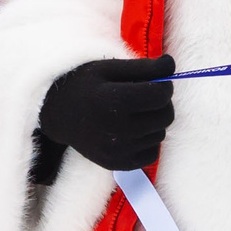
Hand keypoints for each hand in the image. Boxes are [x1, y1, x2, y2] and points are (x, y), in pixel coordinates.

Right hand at [38, 56, 175, 171]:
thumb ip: (144, 67)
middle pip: (165, 116)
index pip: (161, 94)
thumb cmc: (86, 85)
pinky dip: (147, 141)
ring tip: (133, 113)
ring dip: (154, 121)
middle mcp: (115, 129)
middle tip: (146, 95)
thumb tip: (172, 65)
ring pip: (160, 134)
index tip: (156, 80)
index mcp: (113, 101)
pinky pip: (152, 153)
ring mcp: (117, 151)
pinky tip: (131, 130)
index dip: (164, 84)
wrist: (59, 115)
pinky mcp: (117, 165)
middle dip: (162, 103)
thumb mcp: (110, 68)